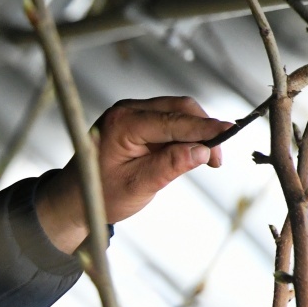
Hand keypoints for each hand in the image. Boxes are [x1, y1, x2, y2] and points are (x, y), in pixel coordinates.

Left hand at [34, 96, 230, 254]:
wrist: (77, 198)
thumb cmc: (100, 194)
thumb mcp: (136, 186)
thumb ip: (169, 166)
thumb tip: (202, 151)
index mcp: (122, 124)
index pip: (172, 121)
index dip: (204, 127)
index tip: (230, 131)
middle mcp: (126, 111)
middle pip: (179, 108)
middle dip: (203, 129)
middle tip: (216, 158)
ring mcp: (131, 113)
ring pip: (177, 112)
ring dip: (196, 131)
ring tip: (207, 159)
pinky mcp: (138, 121)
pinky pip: (169, 120)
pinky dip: (184, 133)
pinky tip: (191, 152)